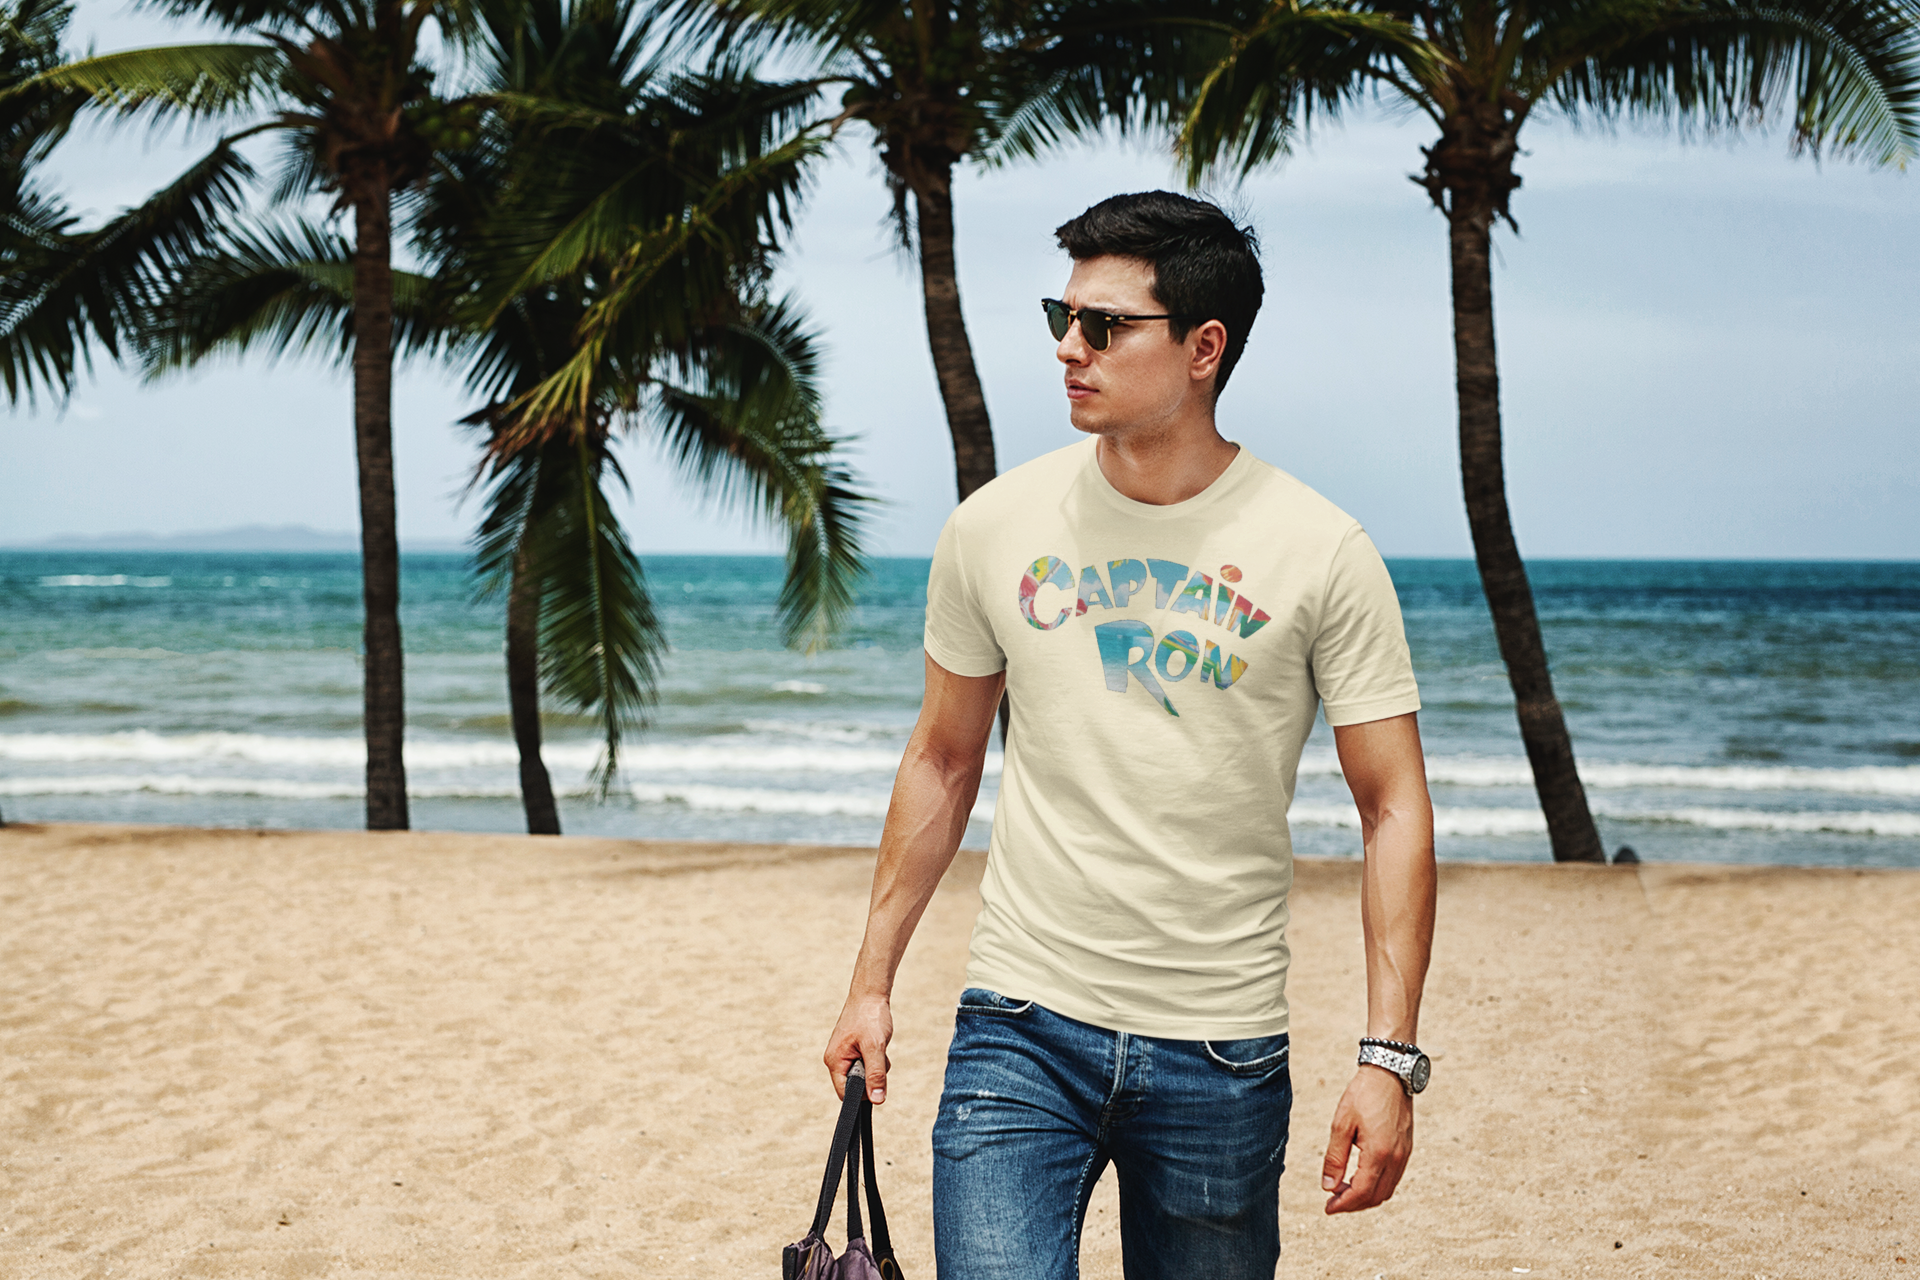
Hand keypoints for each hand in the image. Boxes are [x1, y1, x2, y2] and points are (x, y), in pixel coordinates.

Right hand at [824, 991, 892, 1103]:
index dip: (862, 1094)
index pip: (845, 1093)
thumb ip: (876, 1074)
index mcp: (834, 1061)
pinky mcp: (852, 1049)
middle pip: (855, 1085)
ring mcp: (844, 1053)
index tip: (877, 1084)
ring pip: (862, 1074)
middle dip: (871, 1077)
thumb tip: (877, 1100)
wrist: (870, 994)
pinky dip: (875, 1058)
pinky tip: (878, 1044)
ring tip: (878, 1047)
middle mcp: (836, 1059)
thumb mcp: (876, 1047)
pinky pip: (865, 1063)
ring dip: (875, 1066)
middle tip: (879, 1057)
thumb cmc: (870, 1017)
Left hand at [1320, 1065, 1413, 1213]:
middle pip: (1376, 1196)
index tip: (1327, 1207)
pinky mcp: (1406, 1148)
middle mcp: (1396, 1158)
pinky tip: (1361, 1177)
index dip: (1343, 1204)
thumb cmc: (1363, 1095)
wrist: (1390, 1073)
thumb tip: (1328, 1186)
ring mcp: (1404, 1154)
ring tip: (1344, 1190)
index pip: (1361, 1192)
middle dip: (1353, 1204)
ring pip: (1387, 1190)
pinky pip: (1394, 1178)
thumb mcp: (1341, 1124)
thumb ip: (1334, 1157)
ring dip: (1366, 1196)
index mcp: (1378, 1153)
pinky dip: (1377, 1185)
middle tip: (1333, 1200)